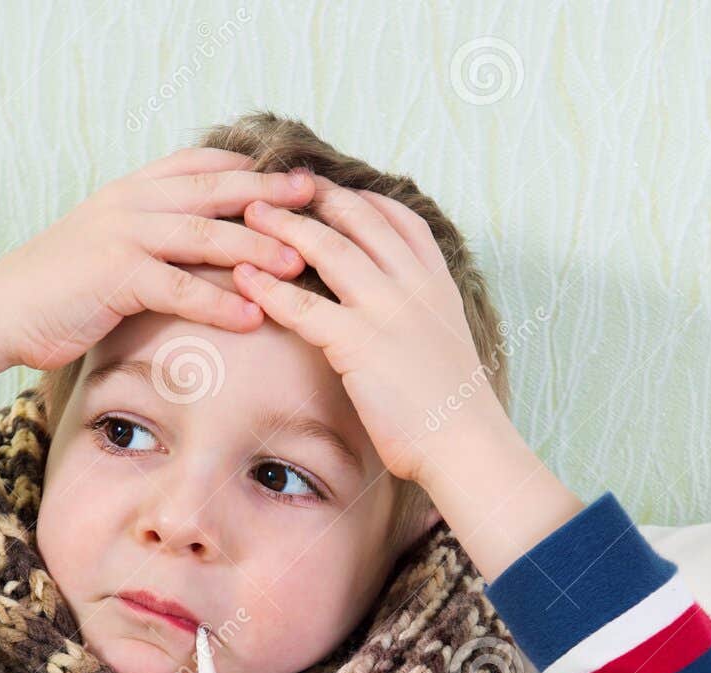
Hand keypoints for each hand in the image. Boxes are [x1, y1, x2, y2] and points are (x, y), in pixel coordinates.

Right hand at [0, 147, 315, 370]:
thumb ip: (157, 240)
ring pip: (205, 235)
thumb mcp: (114, 251)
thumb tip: (208, 251)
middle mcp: (134, 202)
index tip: (299, 179)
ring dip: (257, 249)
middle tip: (319, 201)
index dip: (253, 170)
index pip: (205, 166)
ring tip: (301, 264)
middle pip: (216, 191)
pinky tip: (255, 316)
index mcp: (136, 190)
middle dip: (271, 196)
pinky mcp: (115, 275)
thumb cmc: (62, 290)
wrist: (1, 309)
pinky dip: (220, 303)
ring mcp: (124, 234)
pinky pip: (180, 287)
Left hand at [231, 176, 509, 490]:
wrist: (466, 445)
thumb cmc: (452, 410)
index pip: (395, 218)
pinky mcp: (359, 345)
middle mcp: (412, 285)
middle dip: (313, 198)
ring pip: (328, 249)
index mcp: (436, 282)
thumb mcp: (444, 344)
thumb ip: (418, 316)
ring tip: (250, 215)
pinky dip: (270, 288)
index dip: (357, 197)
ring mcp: (387, 311)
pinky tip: (244, 278)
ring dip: (285, 227)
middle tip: (274, 188)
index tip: (324, 189)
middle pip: (357, 219)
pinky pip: (304, 306)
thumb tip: (392, 318)